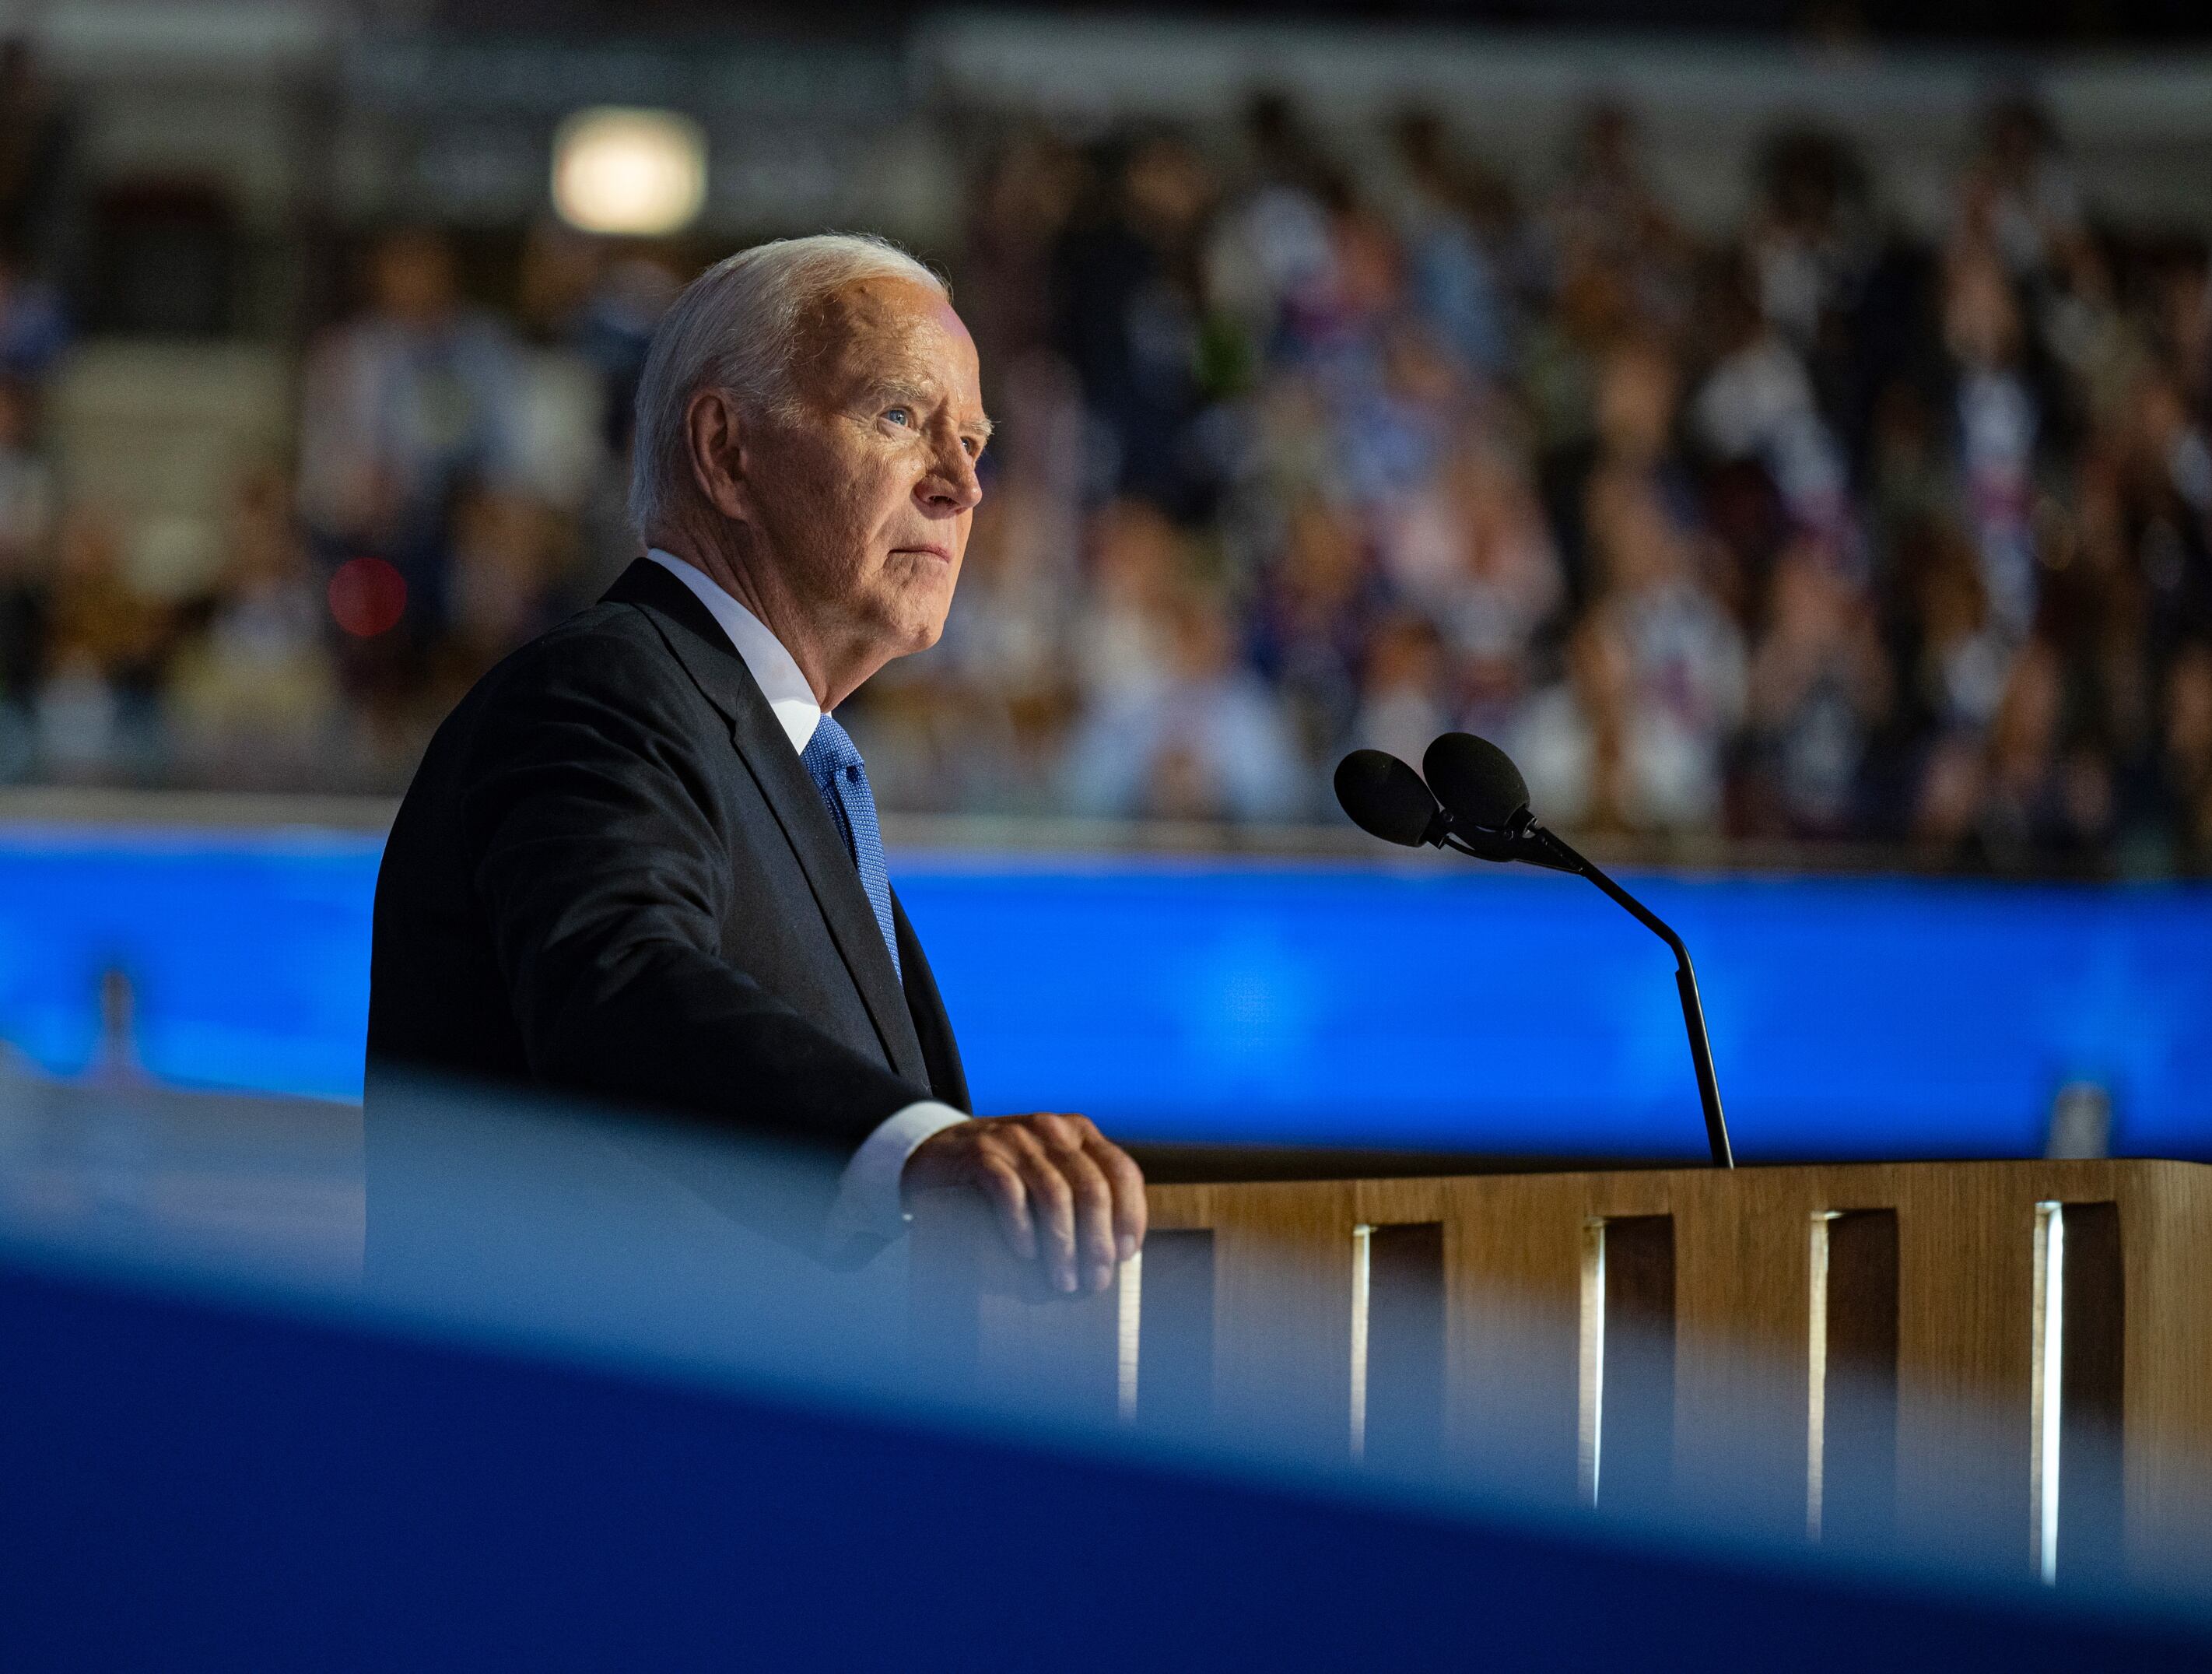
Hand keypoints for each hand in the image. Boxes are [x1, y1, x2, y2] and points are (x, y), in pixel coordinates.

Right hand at [904, 1113, 1145, 1293]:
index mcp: (1078, 1132)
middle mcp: (1050, 1129)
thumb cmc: (1003, 1177)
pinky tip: (1027, 1253)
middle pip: (1092, 1188)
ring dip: (1063, 1245)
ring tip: (1063, 1280)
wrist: (935, 1154)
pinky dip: (1022, 1227)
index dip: (1130, 1215)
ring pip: (1055, 1194)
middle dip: (1098, 1242)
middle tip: (1094, 1281)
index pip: (1122, 1171)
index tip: (1125, 1255)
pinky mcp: (980, 1154)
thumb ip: (1078, 1193)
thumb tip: (1110, 1257)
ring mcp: (1014, 1139)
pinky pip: (1009, 1191)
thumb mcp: (1046, 1171)